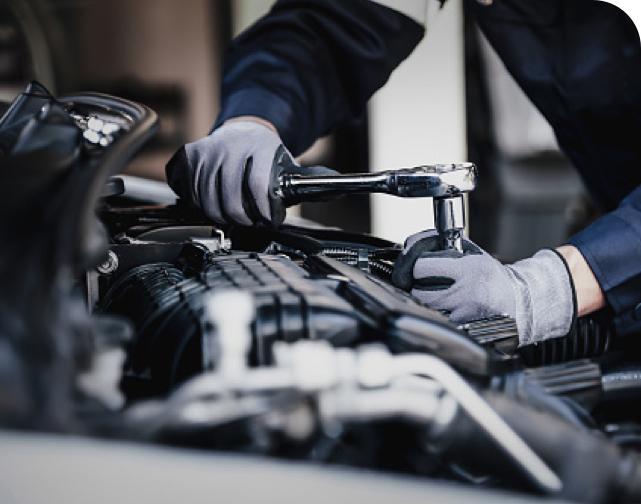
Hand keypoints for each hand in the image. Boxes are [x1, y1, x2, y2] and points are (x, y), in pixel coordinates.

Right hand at [165, 117, 335, 225]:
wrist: (245, 130)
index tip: (267, 220)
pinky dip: (200, 204)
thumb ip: (312, 180)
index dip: (263, 211)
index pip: (258, 187)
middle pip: (230, 200)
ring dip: (221, 215)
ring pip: (207, 200)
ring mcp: (207, 150)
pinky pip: (190, 191)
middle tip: (250, 223)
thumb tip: (340, 188)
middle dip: (242, 219)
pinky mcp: (189, 156)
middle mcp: (230, 146)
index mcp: (259, 147)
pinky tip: (214, 203)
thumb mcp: (290, 166)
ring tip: (234, 216)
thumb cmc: (268, 156)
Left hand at [392, 230, 576, 344]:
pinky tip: (442, 309)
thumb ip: (444, 246)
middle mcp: (466, 292)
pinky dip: (434, 315)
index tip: (418, 267)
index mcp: (468, 269)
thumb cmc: (490, 276)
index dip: (415, 266)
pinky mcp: (464, 329)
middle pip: (419, 292)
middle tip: (420, 283)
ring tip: (432, 295)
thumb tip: (412, 243)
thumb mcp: (472, 254)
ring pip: (426, 309)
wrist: (517, 302)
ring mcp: (465, 314)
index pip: (422, 267)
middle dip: (415, 286)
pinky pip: (438, 321)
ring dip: (423, 302)